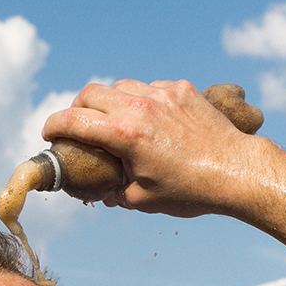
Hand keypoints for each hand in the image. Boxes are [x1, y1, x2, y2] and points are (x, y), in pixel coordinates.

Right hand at [44, 79, 273, 217]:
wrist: (237, 172)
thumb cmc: (191, 191)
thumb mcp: (144, 199)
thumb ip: (116, 191)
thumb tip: (102, 193)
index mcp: (124, 134)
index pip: (73, 120)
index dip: (53, 126)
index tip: (48, 134)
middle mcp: (140, 106)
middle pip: (90, 93)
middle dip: (77, 108)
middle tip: (77, 125)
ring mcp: (162, 93)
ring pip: (120, 86)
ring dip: (110, 102)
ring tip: (115, 123)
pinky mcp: (182, 90)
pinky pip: (150, 88)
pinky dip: (142, 101)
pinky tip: (150, 121)